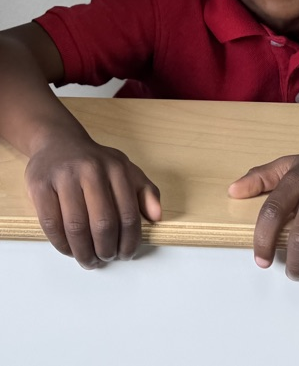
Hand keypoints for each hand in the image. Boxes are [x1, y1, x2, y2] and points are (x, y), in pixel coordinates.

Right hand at [25, 134, 160, 268]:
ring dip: (84, 252)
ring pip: (76, 227)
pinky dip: (62, 244)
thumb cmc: (95, 162)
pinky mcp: (40, 186)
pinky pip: (51, 225)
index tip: (126, 254)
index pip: (128, 213)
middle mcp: (92, 170)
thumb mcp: (125, 168)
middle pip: (103, 223)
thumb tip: (156, 217)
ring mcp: (64, 177)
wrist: (58, 141)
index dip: (129, 240)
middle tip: (105, 259)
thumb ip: (145, 191)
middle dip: (106, 249)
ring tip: (88, 260)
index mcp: (116, 168)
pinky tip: (69, 249)